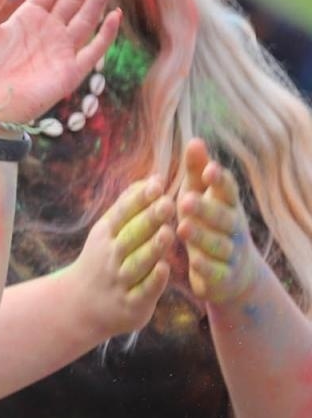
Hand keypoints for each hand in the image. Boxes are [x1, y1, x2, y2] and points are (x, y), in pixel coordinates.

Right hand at [66, 177, 172, 339]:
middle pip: (131, 235)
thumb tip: (151, 179)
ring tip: (168, 232)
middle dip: (148, 219)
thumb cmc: (102, 260)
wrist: (79, 305)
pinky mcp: (131, 305)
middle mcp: (110, 256)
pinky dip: (153, 281)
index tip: (158, 183)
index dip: (140, 198)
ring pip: (137, 263)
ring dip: (152, 248)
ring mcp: (120, 281)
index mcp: (106, 235)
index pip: (123, 213)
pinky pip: (143, 291)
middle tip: (168, 203)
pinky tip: (165, 269)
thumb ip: (128, 208)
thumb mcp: (107, 233)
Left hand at [178, 138, 258, 303]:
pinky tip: (194, 262)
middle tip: (185, 200)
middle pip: (223, 218)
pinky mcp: (224, 277)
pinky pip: (217, 272)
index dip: (220, 181)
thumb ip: (197, 171)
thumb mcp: (202, 196)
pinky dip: (206, 268)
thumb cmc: (211, 223)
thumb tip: (194, 139)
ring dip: (202, 237)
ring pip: (219, 245)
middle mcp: (234, 229)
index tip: (208, 169)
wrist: (234, 273)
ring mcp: (231, 253)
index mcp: (228, 206)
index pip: (228, 191)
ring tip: (183, 228)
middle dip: (206, 209)